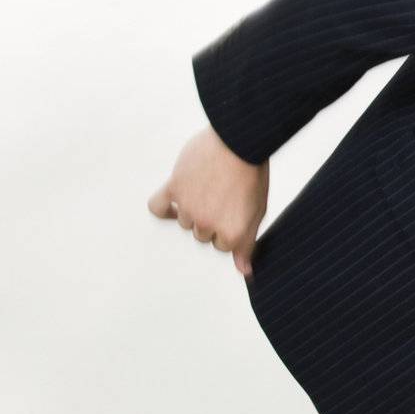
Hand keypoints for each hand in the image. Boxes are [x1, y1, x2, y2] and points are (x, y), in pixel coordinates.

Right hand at [147, 126, 268, 277]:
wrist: (240, 141)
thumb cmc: (252, 173)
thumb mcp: (257, 211)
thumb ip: (248, 243)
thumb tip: (244, 272)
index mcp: (232, 232)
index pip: (222, 247)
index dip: (229, 228)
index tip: (235, 210)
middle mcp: (208, 224)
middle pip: (203, 235)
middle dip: (213, 219)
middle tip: (223, 196)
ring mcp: (189, 207)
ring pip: (185, 222)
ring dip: (194, 209)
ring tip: (209, 187)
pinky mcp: (174, 188)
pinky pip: (157, 207)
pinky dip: (164, 207)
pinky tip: (175, 201)